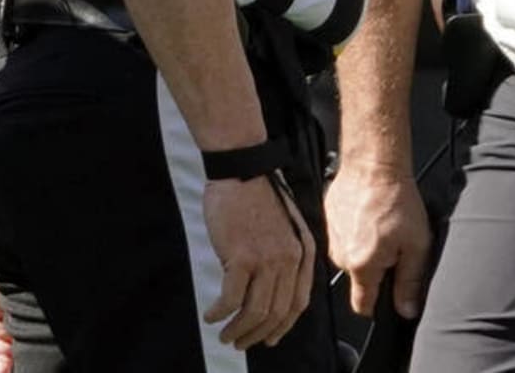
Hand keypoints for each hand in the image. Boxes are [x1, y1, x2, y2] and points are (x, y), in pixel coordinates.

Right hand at [203, 175, 313, 349]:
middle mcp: (290, 258)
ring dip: (238, 330)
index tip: (269, 339)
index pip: (299, 302)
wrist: (241, 171)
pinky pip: (231, 300)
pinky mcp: (242, 257)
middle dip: (258, 335)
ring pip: (256, 312)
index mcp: (303, 251)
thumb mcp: (284, 228)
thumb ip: (282, 257)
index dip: (283, 326)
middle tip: (240, 343)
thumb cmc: (256, 197)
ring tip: (225, 335)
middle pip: (278, 312)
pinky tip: (211, 315)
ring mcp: (267, 259)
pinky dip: (220, 313)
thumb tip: (268, 290)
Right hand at [325, 157, 431, 318]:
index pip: (362, 306)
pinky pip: (345, 236)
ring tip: (384, 225)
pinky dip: (358, 230)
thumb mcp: (417, 244)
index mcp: (361, 266)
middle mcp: (340, 256)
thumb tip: (407, 310)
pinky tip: (371, 214)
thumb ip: (410, 281)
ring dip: (367, 248)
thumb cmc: (396, 198)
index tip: (390, 295)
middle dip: (378, 269)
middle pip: (360, 278)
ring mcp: (331, 238)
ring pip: (353, 256)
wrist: (374, 164)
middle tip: (396, 245)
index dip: (378, 306)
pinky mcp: (329, 221)